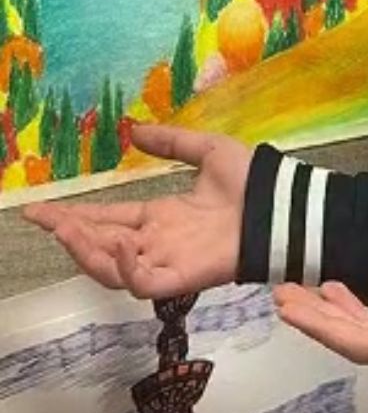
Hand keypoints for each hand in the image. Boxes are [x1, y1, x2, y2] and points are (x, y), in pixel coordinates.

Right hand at [23, 124, 250, 299]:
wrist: (282, 206)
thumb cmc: (252, 182)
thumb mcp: (207, 151)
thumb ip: (171, 142)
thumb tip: (136, 129)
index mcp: (162, 216)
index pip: (108, 219)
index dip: (75, 216)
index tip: (40, 209)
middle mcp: (158, 242)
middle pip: (100, 245)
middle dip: (68, 233)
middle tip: (41, 218)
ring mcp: (168, 262)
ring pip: (112, 269)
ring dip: (86, 252)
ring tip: (66, 231)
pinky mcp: (182, 278)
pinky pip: (143, 283)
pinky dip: (125, 269)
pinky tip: (118, 246)